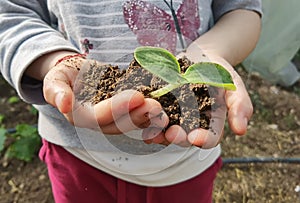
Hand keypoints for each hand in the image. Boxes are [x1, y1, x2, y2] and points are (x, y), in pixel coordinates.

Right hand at [43, 56, 168, 133]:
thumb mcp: (54, 80)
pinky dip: (154, 117)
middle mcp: (100, 123)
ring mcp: (115, 119)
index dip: (116, 109)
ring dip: (150, 119)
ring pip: (133, 124)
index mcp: (81, 117)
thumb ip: (56, 92)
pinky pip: (141, 117)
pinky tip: (169, 111)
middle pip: (120, 125)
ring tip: (166, 110)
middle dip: (139, 116)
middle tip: (156, 106)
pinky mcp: (127, 113)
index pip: (98, 118)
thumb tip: (63, 105)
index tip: (136, 96)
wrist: (78, 74)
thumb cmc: (64, 76)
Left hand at [142, 48, 252, 148]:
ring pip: (165, 129)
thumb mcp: (233, 84)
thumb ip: (240, 105)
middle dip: (177, 137)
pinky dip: (146, 117)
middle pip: (184, 137)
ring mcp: (173, 115)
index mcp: (211, 123)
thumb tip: (241, 131)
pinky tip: (141, 117)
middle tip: (171, 134)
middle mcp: (191, 124)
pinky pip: (152, 114)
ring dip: (158, 132)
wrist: (200, 56)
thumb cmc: (220, 72)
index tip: (195, 138)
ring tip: (152, 132)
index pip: (210, 138)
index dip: (203, 140)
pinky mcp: (160, 105)